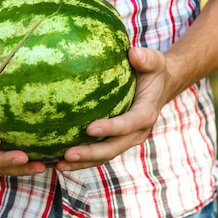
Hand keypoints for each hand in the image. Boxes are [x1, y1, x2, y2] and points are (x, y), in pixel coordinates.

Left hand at [56, 47, 169, 171]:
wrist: (158, 88)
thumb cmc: (152, 71)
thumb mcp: (154, 61)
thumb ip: (147, 58)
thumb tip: (133, 53)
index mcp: (146, 114)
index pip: (129, 124)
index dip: (111, 128)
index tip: (90, 128)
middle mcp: (136, 132)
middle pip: (113, 148)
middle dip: (91, 154)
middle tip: (68, 153)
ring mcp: (125, 140)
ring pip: (104, 156)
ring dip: (82, 162)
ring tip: (59, 164)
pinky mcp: (115, 142)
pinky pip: (98, 154)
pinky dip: (80, 160)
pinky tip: (58, 161)